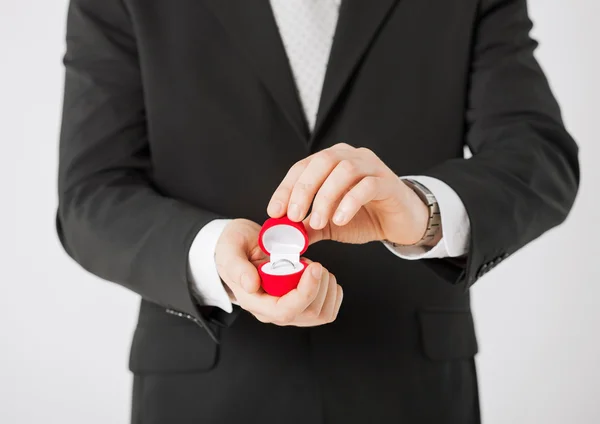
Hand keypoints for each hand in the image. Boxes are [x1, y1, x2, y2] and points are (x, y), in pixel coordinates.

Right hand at [215, 219, 342, 325]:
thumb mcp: (228, 249)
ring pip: (320, 314)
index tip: (314, 267)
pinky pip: (327, 311)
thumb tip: (251, 284)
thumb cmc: (234, 248)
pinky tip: (321, 277)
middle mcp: (272, 312)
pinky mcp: (302, 307)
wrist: (241, 247)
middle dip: (319, 285)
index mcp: (254, 301)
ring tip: (314, 268)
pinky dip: (332, 292)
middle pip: (308, 314)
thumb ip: (236, 266)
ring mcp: (289, 311)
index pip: (285, 311)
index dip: (305, 292)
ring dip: (327, 288)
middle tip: (312, 262)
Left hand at [267, 143, 437, 245]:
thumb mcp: (330, 224)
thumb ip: (308, 227)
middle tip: (294, 216)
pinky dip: (350, 202)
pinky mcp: (389, 183)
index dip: (286, 187)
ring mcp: (372, 167)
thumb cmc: (364, 217)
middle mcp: (351, 157)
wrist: (402, 223)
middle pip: (322, 161)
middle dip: (303, 189)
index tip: (274, 211)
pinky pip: (368, 185)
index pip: (303, 166)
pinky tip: (340, 219)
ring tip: (319, 222)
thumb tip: (282, 236)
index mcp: (332, 162)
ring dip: (326, 197)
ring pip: (344, 171)